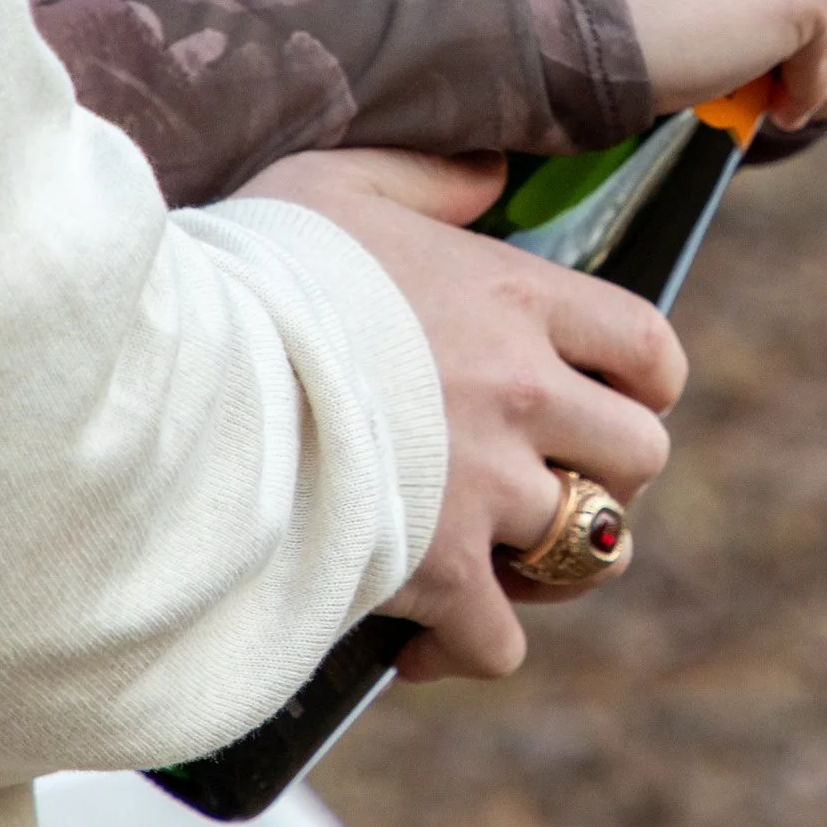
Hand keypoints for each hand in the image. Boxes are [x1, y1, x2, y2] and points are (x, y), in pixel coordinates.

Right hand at [233, 147, 685, 682]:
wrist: (177, 373)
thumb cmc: (246, 272)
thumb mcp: (333, 183)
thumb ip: (427, 178)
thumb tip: (490, 177)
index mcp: (515, 300)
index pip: (649, 347)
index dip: (644, 384)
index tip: (610, 398)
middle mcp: (524, 394)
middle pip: (640, 456)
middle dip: (605, 475)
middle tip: (543, 482)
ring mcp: (489, 489)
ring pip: (592, 551)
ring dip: (553, 563)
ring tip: (499, 564)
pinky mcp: (438, 573)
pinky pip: (500, 642)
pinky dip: (467, 650)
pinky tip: (419, 642)